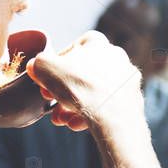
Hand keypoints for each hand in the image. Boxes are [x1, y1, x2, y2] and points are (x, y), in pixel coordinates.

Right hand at [25, 30, 143, 132]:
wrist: (113, 114)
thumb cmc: (80, 86)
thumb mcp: (45, 68)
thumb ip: (38, 64)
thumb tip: (35, 66)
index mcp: (97, 43)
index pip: (73, 49)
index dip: (56, 64)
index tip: (46, 79)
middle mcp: (116, 57)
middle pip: (82, 74)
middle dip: (63, 91)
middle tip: (51, 103)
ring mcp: (126, 80)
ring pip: (94, 92)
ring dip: (74, 106)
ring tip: (61, 119)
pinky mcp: (132, 101)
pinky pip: (106, 106)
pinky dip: (91, 115)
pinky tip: (77, 125)